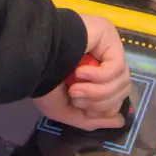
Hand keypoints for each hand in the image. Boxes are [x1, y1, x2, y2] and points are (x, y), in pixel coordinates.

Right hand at [34, 15, 131, 130]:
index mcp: (96, 71)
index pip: (117, 95)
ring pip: (121, 80)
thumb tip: (119, 121)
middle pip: (121, 89)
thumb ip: (92, 119)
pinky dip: (99, 77)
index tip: (85, 110)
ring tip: (75, 89)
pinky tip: (79, 72)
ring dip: (97, 92)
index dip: (105, 108)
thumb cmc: (44, 81)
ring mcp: (108, 43)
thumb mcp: (66, 109)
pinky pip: (116, 66)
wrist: (33, 55)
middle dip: (100, 102)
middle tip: (76, 98)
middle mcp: (105, 56)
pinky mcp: (109, 34)